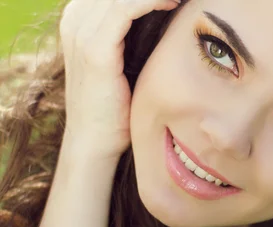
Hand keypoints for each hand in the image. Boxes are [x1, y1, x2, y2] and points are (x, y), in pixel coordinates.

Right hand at [59, 0, 181, 160]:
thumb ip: (133, 35)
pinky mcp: (95, 51)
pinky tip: (173, 3)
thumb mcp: (122, 61)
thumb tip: (164, 17)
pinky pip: (125, 10)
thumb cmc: (114, 105)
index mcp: (79, 20)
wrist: (95, 141)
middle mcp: (75, 21)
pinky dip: (151, 2)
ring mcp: (81, 34)